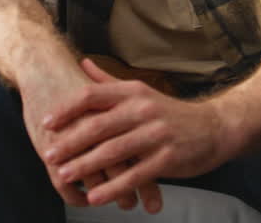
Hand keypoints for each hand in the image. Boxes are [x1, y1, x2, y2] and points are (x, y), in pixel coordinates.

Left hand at [42, 58, 227, 210]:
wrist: (215, 128)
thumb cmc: (170, 112)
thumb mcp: (140, 92)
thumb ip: (109, 82)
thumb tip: (82, 63)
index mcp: (133, 92)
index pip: (92, 95)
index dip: (66, 108)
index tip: (46, 122)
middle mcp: (143, 109)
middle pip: (98, 125)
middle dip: (70, 142)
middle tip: (48, 154)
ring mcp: (156, 134)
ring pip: (114, 151)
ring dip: (86, 166)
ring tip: (64, 176)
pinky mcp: (168, 158)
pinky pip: (135, 175)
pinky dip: (113, 188)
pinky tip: (96, 198)